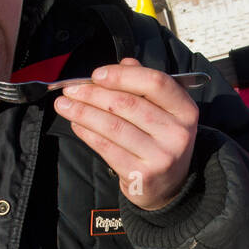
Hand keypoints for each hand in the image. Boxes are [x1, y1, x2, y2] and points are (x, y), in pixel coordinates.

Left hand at [53, 57, 199, 209]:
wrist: (168, 186)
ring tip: (64, 105)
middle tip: (71, 89)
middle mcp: (177, 133)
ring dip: (83, 112)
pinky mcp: (142, 175)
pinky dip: (87, 133)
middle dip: (93, 94)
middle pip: (128, 104)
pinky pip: (107, 147)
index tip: (97, 75)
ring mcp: (161, 156)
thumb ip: (145, 85)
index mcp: (185, 110)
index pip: (155, 82)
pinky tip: (76, 124)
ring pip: (113, 126)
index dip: (122, 75)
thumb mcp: (163, 111)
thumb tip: (124, 62)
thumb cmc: (160, 141)